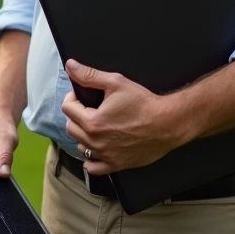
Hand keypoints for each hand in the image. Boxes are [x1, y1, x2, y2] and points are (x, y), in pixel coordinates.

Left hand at [61, 59, 191, 175]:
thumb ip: (89, 75)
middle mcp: (96, 142)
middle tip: (89, 108)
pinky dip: (91, 159)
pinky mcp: (117, 165)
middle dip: (76, 115)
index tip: (83, 96)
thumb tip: (70, 66)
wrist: (167, 123)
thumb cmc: (143, 103)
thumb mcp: (116, 82)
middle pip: (71, 128)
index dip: (73, 97)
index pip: (67, 108)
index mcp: (92, 122)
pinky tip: (96, 149)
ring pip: (80, 146)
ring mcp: (106, 155)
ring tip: (95, 125)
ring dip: (83, 135)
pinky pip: (93, 167)